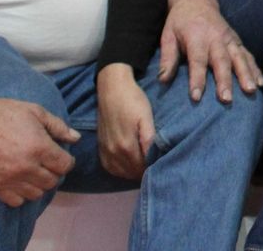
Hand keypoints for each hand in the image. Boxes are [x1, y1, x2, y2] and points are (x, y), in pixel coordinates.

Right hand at [0, 95, 78, 207]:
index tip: (62, 156)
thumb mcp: (36, 112)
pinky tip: (20, 181)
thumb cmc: (4, 113)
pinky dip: (22, 194)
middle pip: (52, 182)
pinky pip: (16, 201)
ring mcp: (10, 179)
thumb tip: (76, 138)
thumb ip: (58, 126)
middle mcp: (27, 167)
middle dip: (54, 173)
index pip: (64, 166)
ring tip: (35, 172)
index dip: (67, 161)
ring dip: (39, 184)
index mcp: (39, 148)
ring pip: (36, 194)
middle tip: (48, 163)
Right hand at [96, 64, 153, 180]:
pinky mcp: (100, 149)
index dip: (154, 168)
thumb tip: (153, 158)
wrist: (112, 89)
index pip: (143, 168)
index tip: (163, 165)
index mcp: (126, 146)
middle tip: (157, 166)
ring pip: (122, 173)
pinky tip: (130, 164)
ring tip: (145, 166)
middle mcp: (114, 153)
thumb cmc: (133, 100)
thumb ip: (149, 139)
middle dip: (145, 172)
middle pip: (133, 173)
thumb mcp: (146, 117)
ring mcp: (105, 152)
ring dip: (134, 172)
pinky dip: (122, 170)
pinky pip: (111, 168)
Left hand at [159, 0, 260, 103]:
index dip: (197, 79)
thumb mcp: (168, 35)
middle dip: (225, 81)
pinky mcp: (237, 41)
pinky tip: (261, 83)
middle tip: (226, 99)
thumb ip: (167, 57)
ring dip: (246, 75)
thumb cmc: (179, 21)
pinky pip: (248, 55)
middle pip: (221, 61)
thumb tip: (162, 80)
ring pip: (239, 58)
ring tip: (251, 91)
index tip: (196, 97)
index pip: (197, 60)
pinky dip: (256, 69)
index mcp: (196, 37)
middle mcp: (216, 38)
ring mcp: (229, 39)